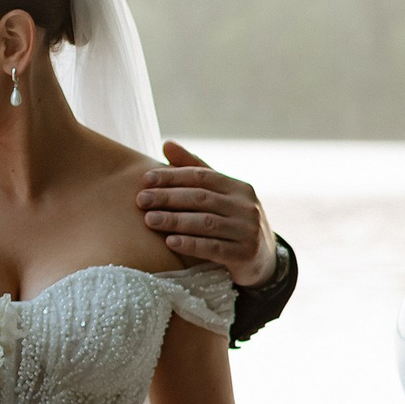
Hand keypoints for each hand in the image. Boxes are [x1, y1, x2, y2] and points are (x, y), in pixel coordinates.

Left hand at [138, 140, 277, 288]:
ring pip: (206, 223)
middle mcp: (246, 206)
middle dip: (168, 197)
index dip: (173, 176)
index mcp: (238, 188)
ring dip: (175, 221)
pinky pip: (213, 248)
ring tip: (149, 220)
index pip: (202, 176)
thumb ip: (194, 170)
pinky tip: (170, 243)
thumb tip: (167, 144)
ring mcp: (248, 231)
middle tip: (141, 200)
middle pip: (201, 198)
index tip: (146, 180)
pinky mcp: (245, 254)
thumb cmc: (232, 222)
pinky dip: (191, 244)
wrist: (263, 259)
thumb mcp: (220, 196)